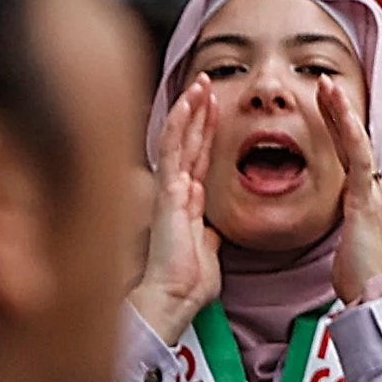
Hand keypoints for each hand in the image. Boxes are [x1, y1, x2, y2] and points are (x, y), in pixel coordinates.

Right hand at [127, 81, 223, 339]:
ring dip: (190, 109)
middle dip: (198, 112)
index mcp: (185, 203)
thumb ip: (210, 238)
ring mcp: (168, 189)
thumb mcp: (209, 254)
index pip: (196, 159)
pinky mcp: (166, 191)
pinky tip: (189, 102)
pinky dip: (181, 122)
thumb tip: (215, 232)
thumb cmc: (188, 284)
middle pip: (188, 143)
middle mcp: (174, 191)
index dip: (204, 132)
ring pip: (178, 139)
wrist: (173, 298)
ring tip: (201, 84)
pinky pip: (173, 149)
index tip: (214, 109)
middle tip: (207, 84)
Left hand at [320, 70, 381, 303]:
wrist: (373, 297)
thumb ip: (343, 230)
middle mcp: (371, 190)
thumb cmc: (359, 279)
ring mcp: (371, 192)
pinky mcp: (366, 198)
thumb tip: (338, 232)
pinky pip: (357, 154)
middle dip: (338, 109)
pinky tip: (337, 107)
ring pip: (357, 140)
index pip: (350, 154)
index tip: (323, 104)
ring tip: (327, 84)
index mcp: (364, 200)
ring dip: (341, 110)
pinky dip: (347, 128)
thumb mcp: (344, 247)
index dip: (337, 126)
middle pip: (354, 140)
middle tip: (324, 82)